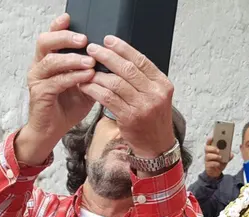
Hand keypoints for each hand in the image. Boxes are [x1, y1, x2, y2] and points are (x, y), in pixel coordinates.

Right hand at [16, 14, 95, 165]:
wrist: (54, 129)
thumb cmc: (68, 105)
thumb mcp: (84, 84)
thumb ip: (92, 70)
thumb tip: (112, 59)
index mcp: (49, 59)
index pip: (51, 37)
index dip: (58, 26)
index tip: (70, 18)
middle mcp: (39, 65)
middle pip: (45, 42)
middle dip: (64, 38)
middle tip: (83, 39)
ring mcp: (37, 79)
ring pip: (50, 61)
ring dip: (72, 59)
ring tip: (90, 61)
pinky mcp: (40, 93)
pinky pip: (56, 81)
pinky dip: (73, 78)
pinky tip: (87, 77)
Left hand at [79, 35, 174, 157]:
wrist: (157, 145)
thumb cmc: (153, 118)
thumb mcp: (156, 96)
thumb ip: (143, 79)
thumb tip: (119, 57)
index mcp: (163, 84)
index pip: (141, 61)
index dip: (123, 48)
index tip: (108, 40)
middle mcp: (155, 94)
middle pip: (127, 69)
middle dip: (107, 56)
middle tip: (92, 49)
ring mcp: (143, 106)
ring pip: (115, 82)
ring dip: (97, 74)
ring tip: (85, 68)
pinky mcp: (129, 117)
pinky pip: (107, 97)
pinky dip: (94, 89)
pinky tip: (86, 84)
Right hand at [204, 137, 232, 178]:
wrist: (217, 172)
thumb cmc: (220, 162)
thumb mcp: (225, 158)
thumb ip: (228, 156)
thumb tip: (231, 154)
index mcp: (212, 150)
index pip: (209, 143)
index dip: (209, 140)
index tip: (212, 137)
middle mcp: (208, 154)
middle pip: (207, 148)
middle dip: (212, 148)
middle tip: (218, 150)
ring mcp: (207, 160)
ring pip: (208, 156)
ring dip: (214, 156)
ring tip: (220, 157)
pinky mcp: (207, 165)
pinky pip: (210, 163)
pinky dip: (215, 163)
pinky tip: (218, 164)